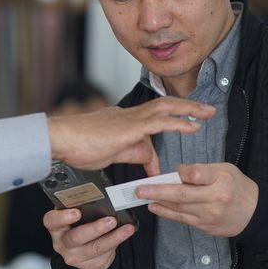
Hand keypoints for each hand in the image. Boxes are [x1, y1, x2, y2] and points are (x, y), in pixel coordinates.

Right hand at [44, 208, 135, 268]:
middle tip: (110, 220)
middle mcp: (62, 243)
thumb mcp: (76, 211)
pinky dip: (116, 245)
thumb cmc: (79, 223)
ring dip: (113, 238)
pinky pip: (104, 256)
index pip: (52, 221)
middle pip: (76, 237)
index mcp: (55, 226)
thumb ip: (81, 204)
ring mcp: (74, 257)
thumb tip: (99, 194)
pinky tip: (124, 236)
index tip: (76, 211)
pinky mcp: (88, 266)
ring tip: (126, 229)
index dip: (62, 217)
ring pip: (95, 249)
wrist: (82, 247)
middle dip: (95, 229)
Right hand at [47, 97, 215, 172]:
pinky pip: (160, 121)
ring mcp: (129, 118)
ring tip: (207, 113)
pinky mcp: (130, 126)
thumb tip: (150, 162)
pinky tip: (192, 125)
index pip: (149, 125)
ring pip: (165, 108)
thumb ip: (132, 154)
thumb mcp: (111, 154)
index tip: (168, 153)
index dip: (163, 137)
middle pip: (163, 105)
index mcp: (122, 122)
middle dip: (186, 107)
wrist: (59, 139)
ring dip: (189, 110)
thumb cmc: (76, 146)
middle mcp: (128, 116)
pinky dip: (179, 122)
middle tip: (206, 111)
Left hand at [137, 163, 258, 236]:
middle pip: (182, 194)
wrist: (253, 213)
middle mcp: (215, 199)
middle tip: (140, 189)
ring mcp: (209, 215)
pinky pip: (182, 219)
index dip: (181, 172)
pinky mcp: (204, 226)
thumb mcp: (225, 170)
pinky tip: (155, 207)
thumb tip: (177, 172)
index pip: (195, 174)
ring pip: (179, 208)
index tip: (172, 171)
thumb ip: (202, 170)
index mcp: (222, 181)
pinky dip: (166, 212)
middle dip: (158, 191)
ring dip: (158, 202)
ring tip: (143, 196)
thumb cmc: (237, 186)